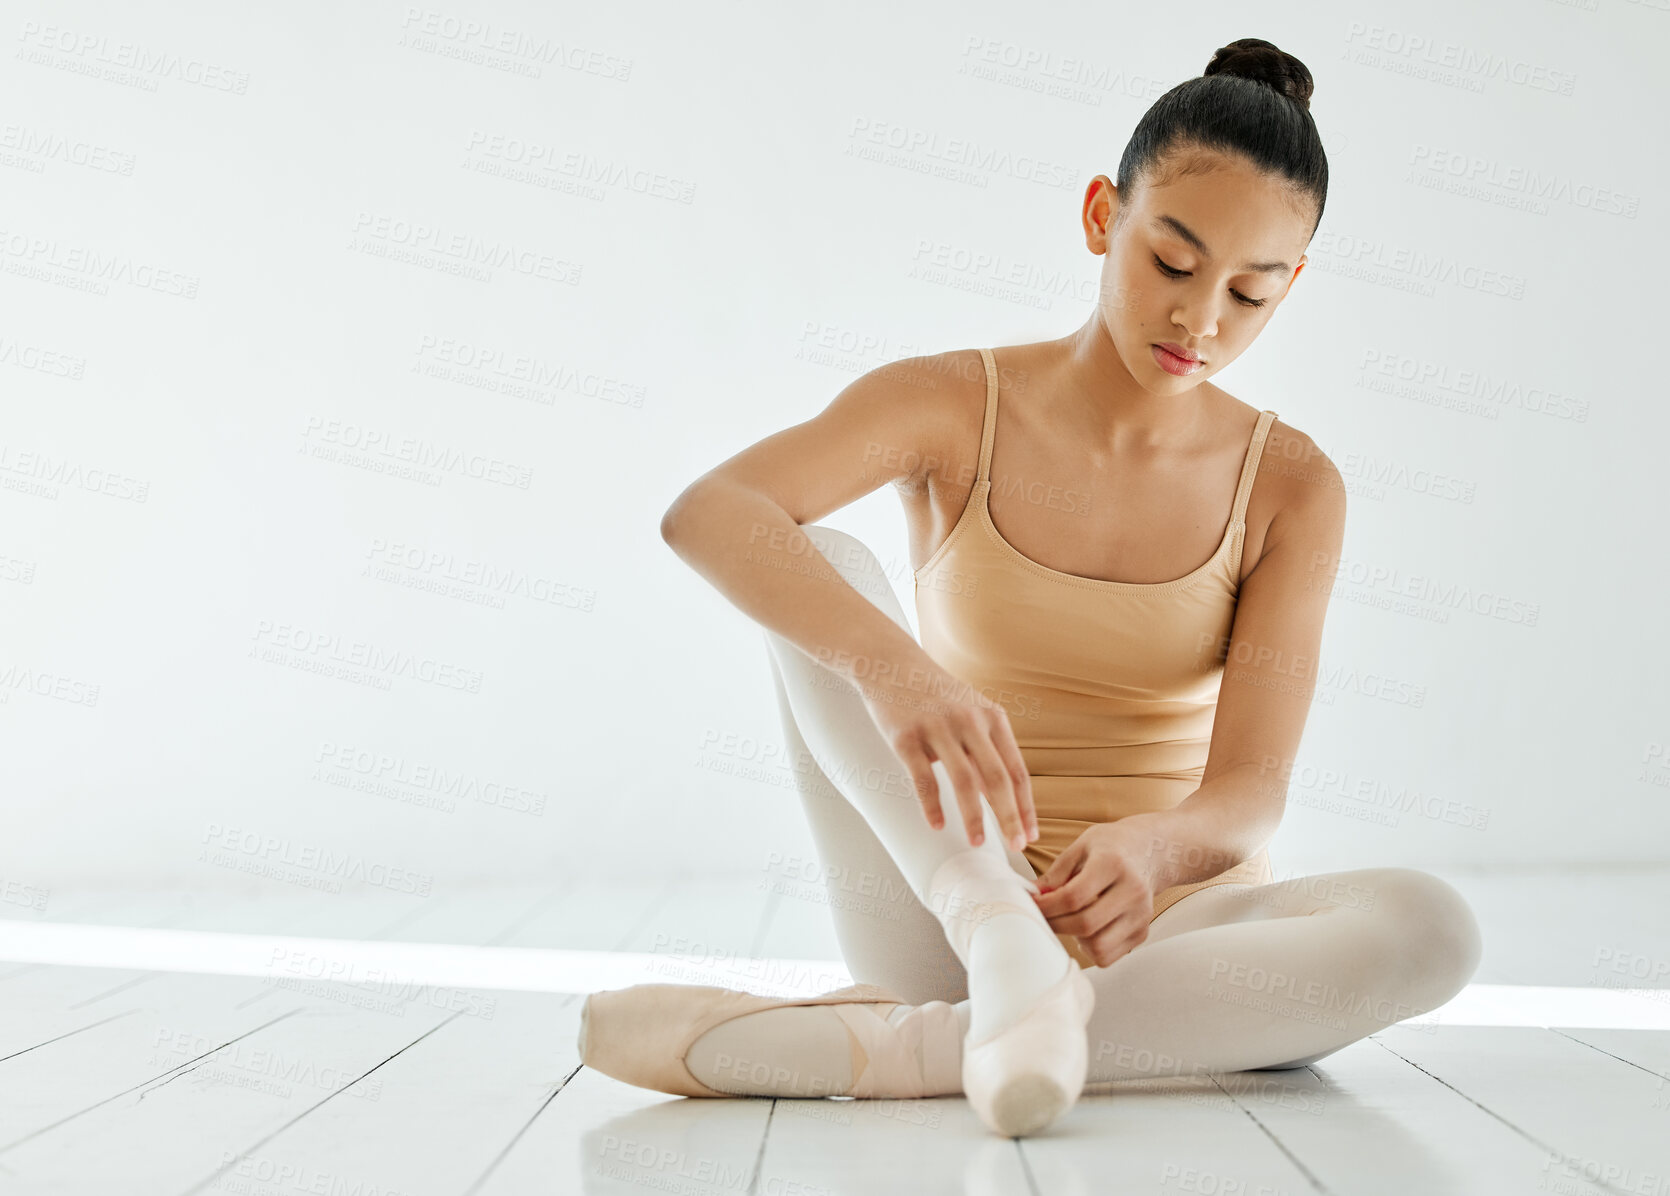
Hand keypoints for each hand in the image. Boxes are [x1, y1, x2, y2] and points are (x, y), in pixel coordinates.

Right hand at [856, 660, 1037, 852]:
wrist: (891, 663)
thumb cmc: (935, 694)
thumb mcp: (970, 711)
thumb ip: (986, 749)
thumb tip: (1000, 796)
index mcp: (991, 718)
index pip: (1016, 770)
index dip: (1025, 806)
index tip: (1030, 834)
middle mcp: (969, 722)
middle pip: (997, 779)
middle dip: (1009, 817)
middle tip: (1015, 847)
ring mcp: (937, 728)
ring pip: (964, 782)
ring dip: (974, 817)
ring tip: (977, 842)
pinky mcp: (906, 736)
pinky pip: (923, 779)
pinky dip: (931, 806)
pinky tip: (936, 825)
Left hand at [1032, 820, 1159, 966]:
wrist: (1152, 851)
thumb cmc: (1112, 847)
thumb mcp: (1081, 846)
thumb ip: (1056, 873)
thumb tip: (1033, 896)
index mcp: (1113, 863)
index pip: (1074, 896)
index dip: (1047, 906)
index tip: (1032, 905)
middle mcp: (1132, 890)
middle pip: (1086, 924)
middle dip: (1056, 924)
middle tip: (1044, 916)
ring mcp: (1141, 914)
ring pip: (1099, 947)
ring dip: (1075, 939)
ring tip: (1070, 920)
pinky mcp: (1143, 931)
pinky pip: (1110, 955)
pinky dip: (1091, 948)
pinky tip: (1088, 928)